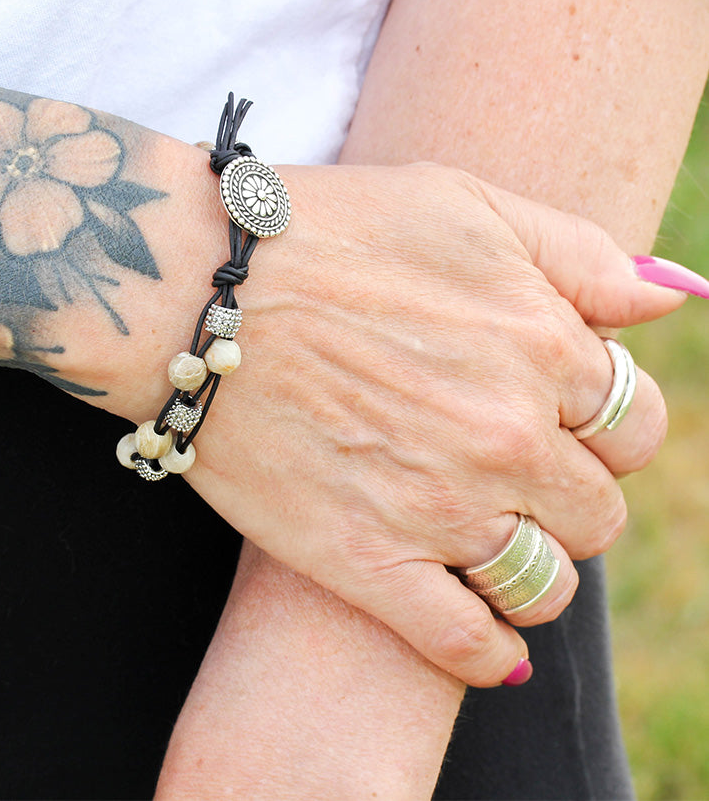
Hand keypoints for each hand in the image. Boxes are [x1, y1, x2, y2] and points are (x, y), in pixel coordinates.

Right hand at [174, 161, 681, 685]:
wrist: (193, 290)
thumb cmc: (327, 230)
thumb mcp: (464, 202)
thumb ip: (579, 252)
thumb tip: (671, 297)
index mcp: (540, 348)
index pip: (636, 423)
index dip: (605, 425)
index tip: (560, 420)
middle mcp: (505, 436)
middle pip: (597, 511)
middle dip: (568, 493)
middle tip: (512, 473)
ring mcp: (436, 507)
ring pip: (545, 583)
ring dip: (534, 568)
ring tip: (492, 541)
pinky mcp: (364, 561)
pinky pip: (466, 645)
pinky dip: (490, 652)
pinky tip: (485, 637)